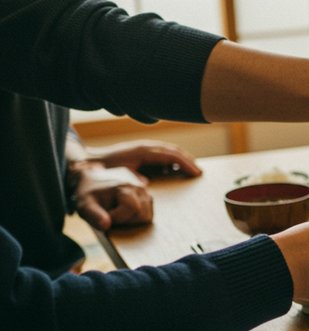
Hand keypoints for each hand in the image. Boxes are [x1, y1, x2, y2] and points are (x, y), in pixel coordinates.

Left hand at [73, 166, 153, 230]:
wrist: (92, 180)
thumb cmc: (89, 194)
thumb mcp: (85, 204)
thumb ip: (94, 215)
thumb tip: (106, 226)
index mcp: (125, 187)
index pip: (132, 209)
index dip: (118, 218)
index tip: (105, 215)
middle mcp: (139, 188)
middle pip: (143, 215)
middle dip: (127, 221)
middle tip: (112, 215)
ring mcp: (145, 192)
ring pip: (147, 216)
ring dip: (132, 220)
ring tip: (118, 213)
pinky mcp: (146, 196)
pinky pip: (147, 214)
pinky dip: (136, 217)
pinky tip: (124, 212)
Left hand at [87, 140, 202, 177]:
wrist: (87, 161)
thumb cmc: (102, 170)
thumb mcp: (117, 174)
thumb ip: (132, 178)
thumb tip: (145, 183)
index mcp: (143, 151)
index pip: (171, 155)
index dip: (186, 164)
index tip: (196, 173)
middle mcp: (145, 147)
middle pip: (173, 150)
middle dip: (188, 160)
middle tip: (199, 171)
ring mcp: (144, 147)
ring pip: (169, 150)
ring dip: (182, 158)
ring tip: (191, 168)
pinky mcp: (141, 151)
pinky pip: (162, 153)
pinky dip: (173, 158)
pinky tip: (175, 167)